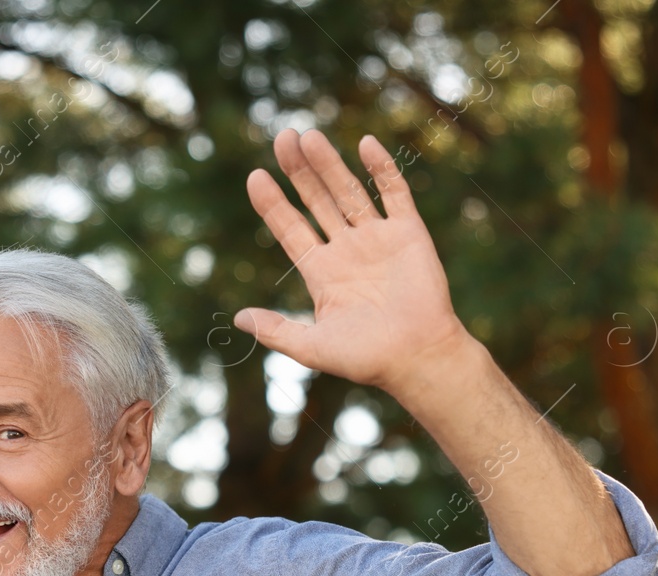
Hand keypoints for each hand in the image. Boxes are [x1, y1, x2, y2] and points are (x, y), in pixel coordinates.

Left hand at [232, 130, 475, 400]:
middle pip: (317, 201)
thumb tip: (239, 319)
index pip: (290, 229)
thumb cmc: (367, 359)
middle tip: (282, 138)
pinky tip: (364, 144)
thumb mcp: (311, 347)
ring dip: (329, 164)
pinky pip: (394, 194)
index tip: (255, 177)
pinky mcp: (409, 233)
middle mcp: (347, 250)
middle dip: (299, 171)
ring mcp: (377, 239)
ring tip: (308, 135)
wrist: (418, 358)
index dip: (272, 204)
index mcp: (322, 273)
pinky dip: (381, 169)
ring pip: (349, 192)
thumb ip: (276, 331)